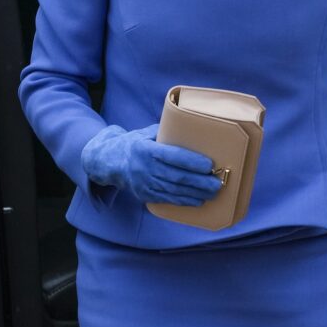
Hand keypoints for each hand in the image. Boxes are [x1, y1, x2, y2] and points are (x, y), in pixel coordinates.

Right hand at [82, 124, 221, 205]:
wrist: (109, 162)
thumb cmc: (135, 143)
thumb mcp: (146, 133)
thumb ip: (167, 131)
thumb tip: (192, 125)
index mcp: (147, 150)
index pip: (172, 156)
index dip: (191, 162)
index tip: (208, 165)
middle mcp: (145, 168)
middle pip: (176, 177)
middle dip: (199, 181)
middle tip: (217, 182)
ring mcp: (145, 184)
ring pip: (174, 191)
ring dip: (195, 193)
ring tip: (213, 192)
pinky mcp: (145, 195)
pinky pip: (167, 199)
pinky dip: (184, 201)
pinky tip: (198, 200)